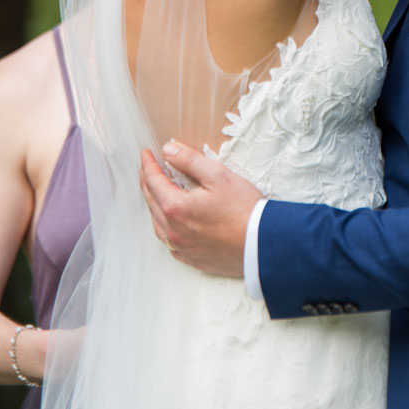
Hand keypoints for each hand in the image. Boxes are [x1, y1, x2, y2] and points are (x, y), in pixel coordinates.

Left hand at [138, 141, 263, 277]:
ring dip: (154, 205)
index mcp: (176, 207)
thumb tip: (168, 150)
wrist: (262, 245)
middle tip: (148, 169)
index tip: (146, 153)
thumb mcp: (219, 176)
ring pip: (157, 224)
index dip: (148, 164)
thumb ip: (190, 161)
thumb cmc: (244, 210)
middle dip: (147, 182)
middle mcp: (173, 230)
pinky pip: (169, 242)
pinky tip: (171, 222)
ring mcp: (181, 247)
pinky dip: (165, 227)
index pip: (153, 181)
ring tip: (156, 193)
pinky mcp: (191, 258)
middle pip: (151, 202)